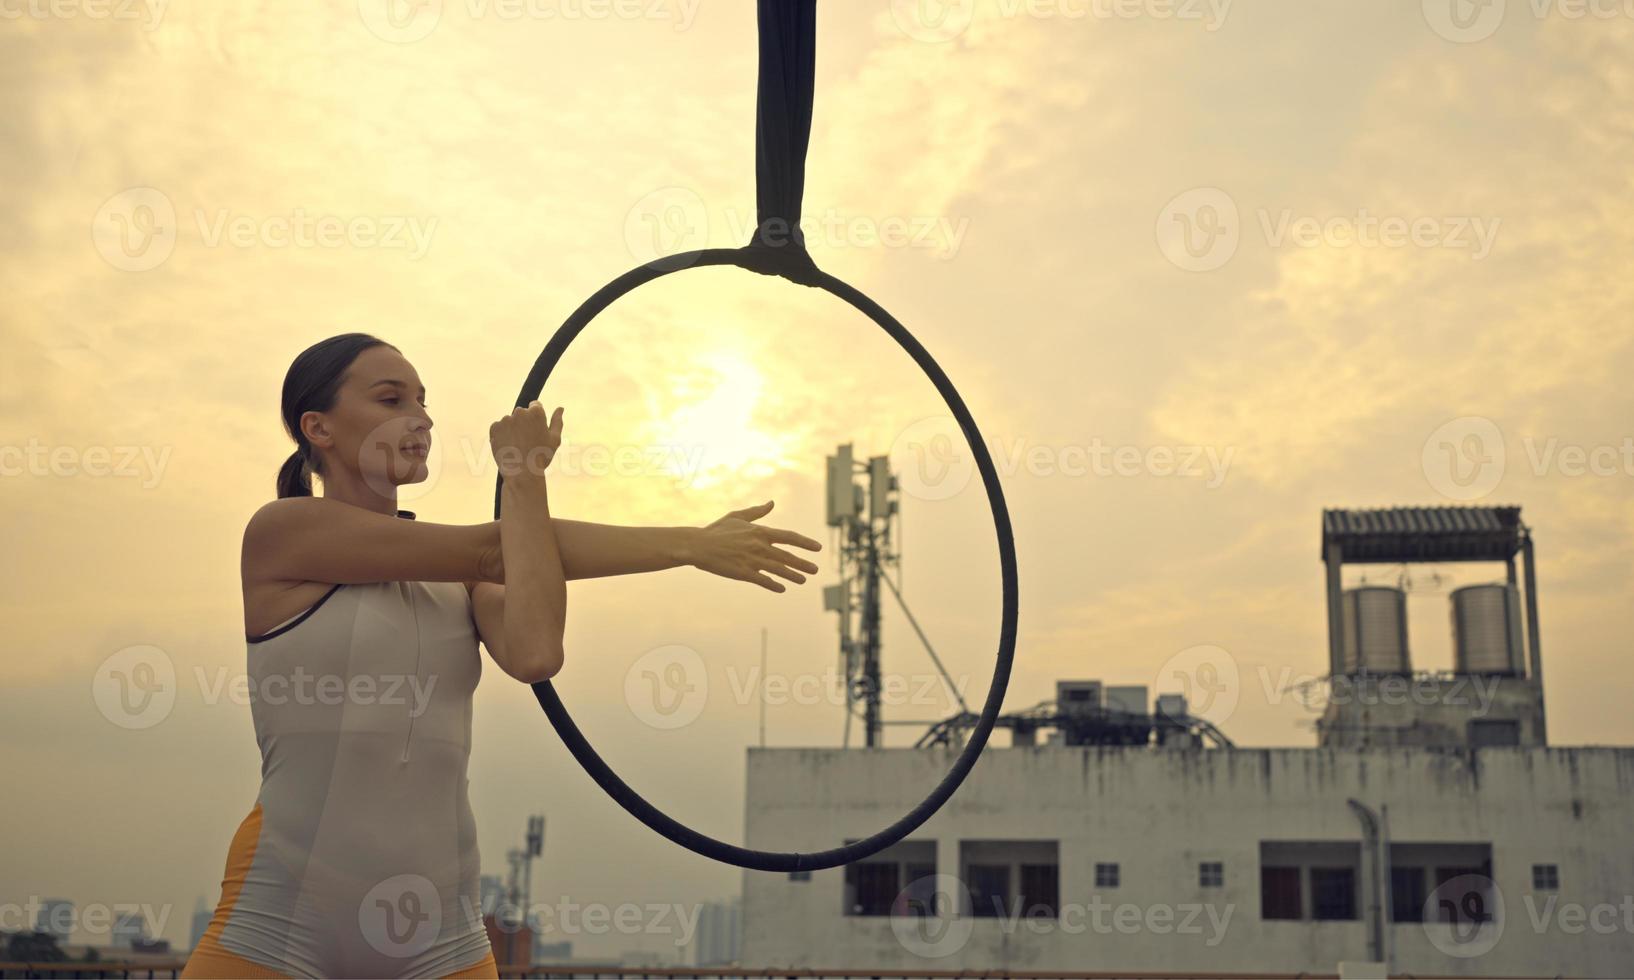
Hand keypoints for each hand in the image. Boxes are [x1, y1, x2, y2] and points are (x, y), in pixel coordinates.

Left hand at [490, 401, 563, 481]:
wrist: (521, 472)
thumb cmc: (541, 456)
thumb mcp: (555, 439)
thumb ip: (557, 421)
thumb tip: (560, 408)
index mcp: (536, 412)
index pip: (535, 405)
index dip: (537, 419)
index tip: (536, 431)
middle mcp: (520, 412)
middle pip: (522, 413)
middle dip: (524, 423)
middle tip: (528, 440)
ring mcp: (505, 419)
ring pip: (510, 421)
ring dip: (513, 429)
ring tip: (518, 445)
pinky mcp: (494, 427)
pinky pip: (499, 428)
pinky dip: (502, 435)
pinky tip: (509, 446)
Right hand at [689, 500, 821, 592]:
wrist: (698, 545)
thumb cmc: (717, 530)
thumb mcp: (737, 516)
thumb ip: (757, 512)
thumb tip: (771, 503)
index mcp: (760, 532)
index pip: (789, 537)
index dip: (805, 543)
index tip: (817, 548)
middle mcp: (759, 546)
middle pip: (787, 556)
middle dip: (803, 564)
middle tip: (815, 570)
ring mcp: (752, 561)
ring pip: (778, 570)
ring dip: (793, 576)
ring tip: (803, 580)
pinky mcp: (743, 573)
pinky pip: (763, 581)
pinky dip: (773, 585)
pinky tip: (782, 589)